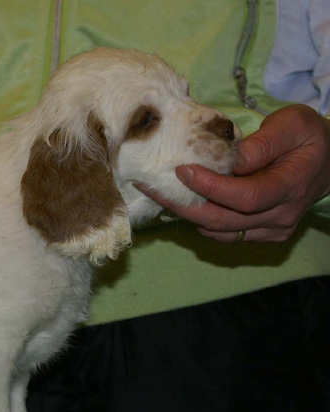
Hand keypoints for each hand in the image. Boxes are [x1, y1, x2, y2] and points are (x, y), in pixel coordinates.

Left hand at [137, 104, 329, 242]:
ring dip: (186, 214)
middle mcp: (279, 216)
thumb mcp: (292, 125)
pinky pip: (223, 233)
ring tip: (158, 193)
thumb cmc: (308, 137)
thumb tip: (228, 158)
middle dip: (182, 205)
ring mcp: (270, 230)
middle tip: (150, 186)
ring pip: (218, 231)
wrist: (329, 161)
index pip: (245, 197)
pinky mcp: (260, 234)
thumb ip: (262, 143)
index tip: (182, 171)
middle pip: (223, 220)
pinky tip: (182, 200)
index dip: (210, 187)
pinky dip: (200, 220)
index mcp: (290, 186)